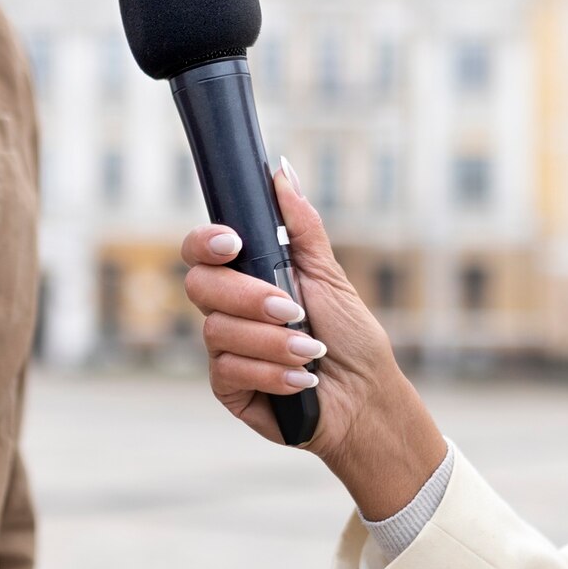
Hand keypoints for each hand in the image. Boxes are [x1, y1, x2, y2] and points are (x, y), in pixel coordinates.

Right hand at [179, 159, 446, 518]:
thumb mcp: (329, 275)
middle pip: (200, 286)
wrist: (366, 397)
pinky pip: (228, 370)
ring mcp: (224, 349)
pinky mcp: (228, 387)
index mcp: (246, 276)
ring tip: (312, 351)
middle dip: (249, 297)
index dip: (205, 242)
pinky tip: (303, 380)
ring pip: (218, 332)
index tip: (234, 243)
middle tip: (293, 309)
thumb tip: (282, 171)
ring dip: (272, 341)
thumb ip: (301, 226)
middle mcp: (228, 310)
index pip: (201, 250)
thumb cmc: (350, 336)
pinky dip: (272, 372)